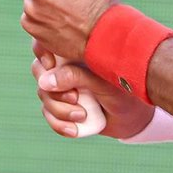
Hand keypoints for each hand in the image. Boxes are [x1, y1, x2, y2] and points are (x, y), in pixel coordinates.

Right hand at [32, 41, 153, 138]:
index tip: (50, 65)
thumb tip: (44, 81)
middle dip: (53, 89)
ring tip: (81, 116)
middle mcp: (66, 66)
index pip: (48, 42)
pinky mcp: (62, 107)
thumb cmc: (124, 91)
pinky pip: (48, 114)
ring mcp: (63, 87)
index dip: (42, 51)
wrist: (133, 119)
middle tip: (74, 98)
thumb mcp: (103, 82)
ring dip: (59, 110)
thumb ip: (76, 77)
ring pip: (44, 95)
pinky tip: (73, 130)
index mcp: (77, 51)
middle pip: (39, 70)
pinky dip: (58, 124)